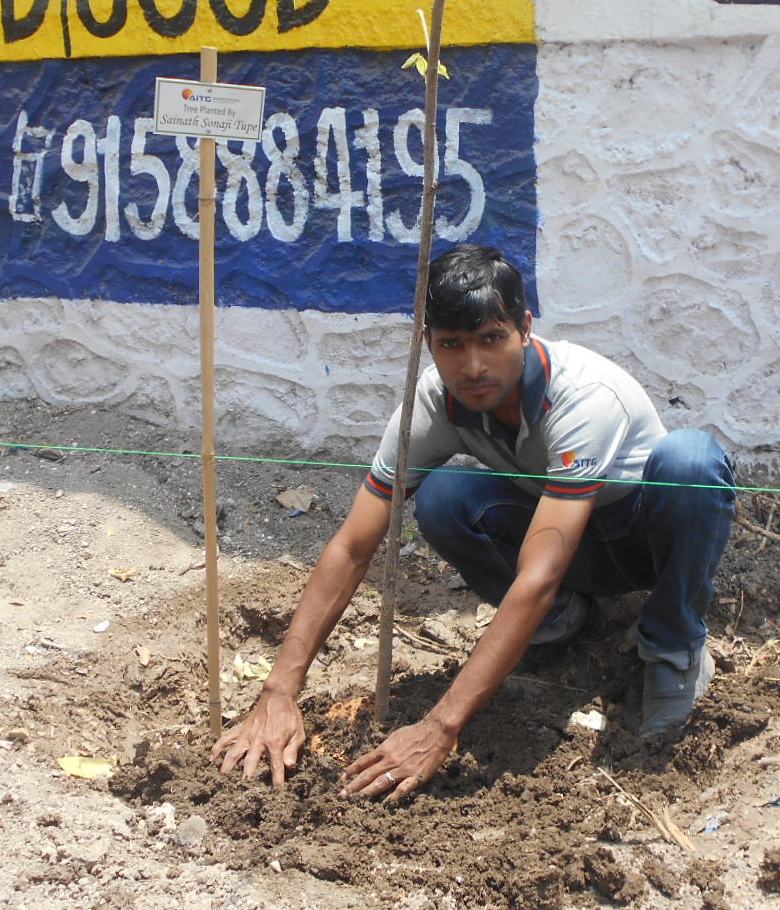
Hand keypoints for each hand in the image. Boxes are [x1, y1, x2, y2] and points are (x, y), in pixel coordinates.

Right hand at [209, 689, 304, 787]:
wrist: (278, 696)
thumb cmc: (289, 716)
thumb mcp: (298, 732)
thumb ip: (293, 749)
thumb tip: (289, 765)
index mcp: (275, 742)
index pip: (275, 765)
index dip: (276, 780)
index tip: (276, 792)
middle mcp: (259, 740)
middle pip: (250, 761)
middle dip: (247, 775)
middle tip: (243, 789)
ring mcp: (247, 734)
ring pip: (234, 751)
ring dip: (228, 764)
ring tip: (222, 777)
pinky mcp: (241, 729)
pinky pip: (227, 738)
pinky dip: (218, 747)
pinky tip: (211, 757)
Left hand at [341, 715, 455, 802]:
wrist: (435, 732)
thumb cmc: (415, 733)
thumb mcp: (395, 737)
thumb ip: (385, 748)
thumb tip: (375, 756)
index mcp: (385, 749)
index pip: (364, 762)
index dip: (352, 771)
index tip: (342, 779)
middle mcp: (390, 760)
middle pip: (368, 774)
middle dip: (354, 785)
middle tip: (342, 795)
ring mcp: (402, 769)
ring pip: (380, 783)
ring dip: (367, 793)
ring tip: (356, 801)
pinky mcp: (415, 776)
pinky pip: (403, 788)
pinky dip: (394, 796)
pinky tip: (386, 804)